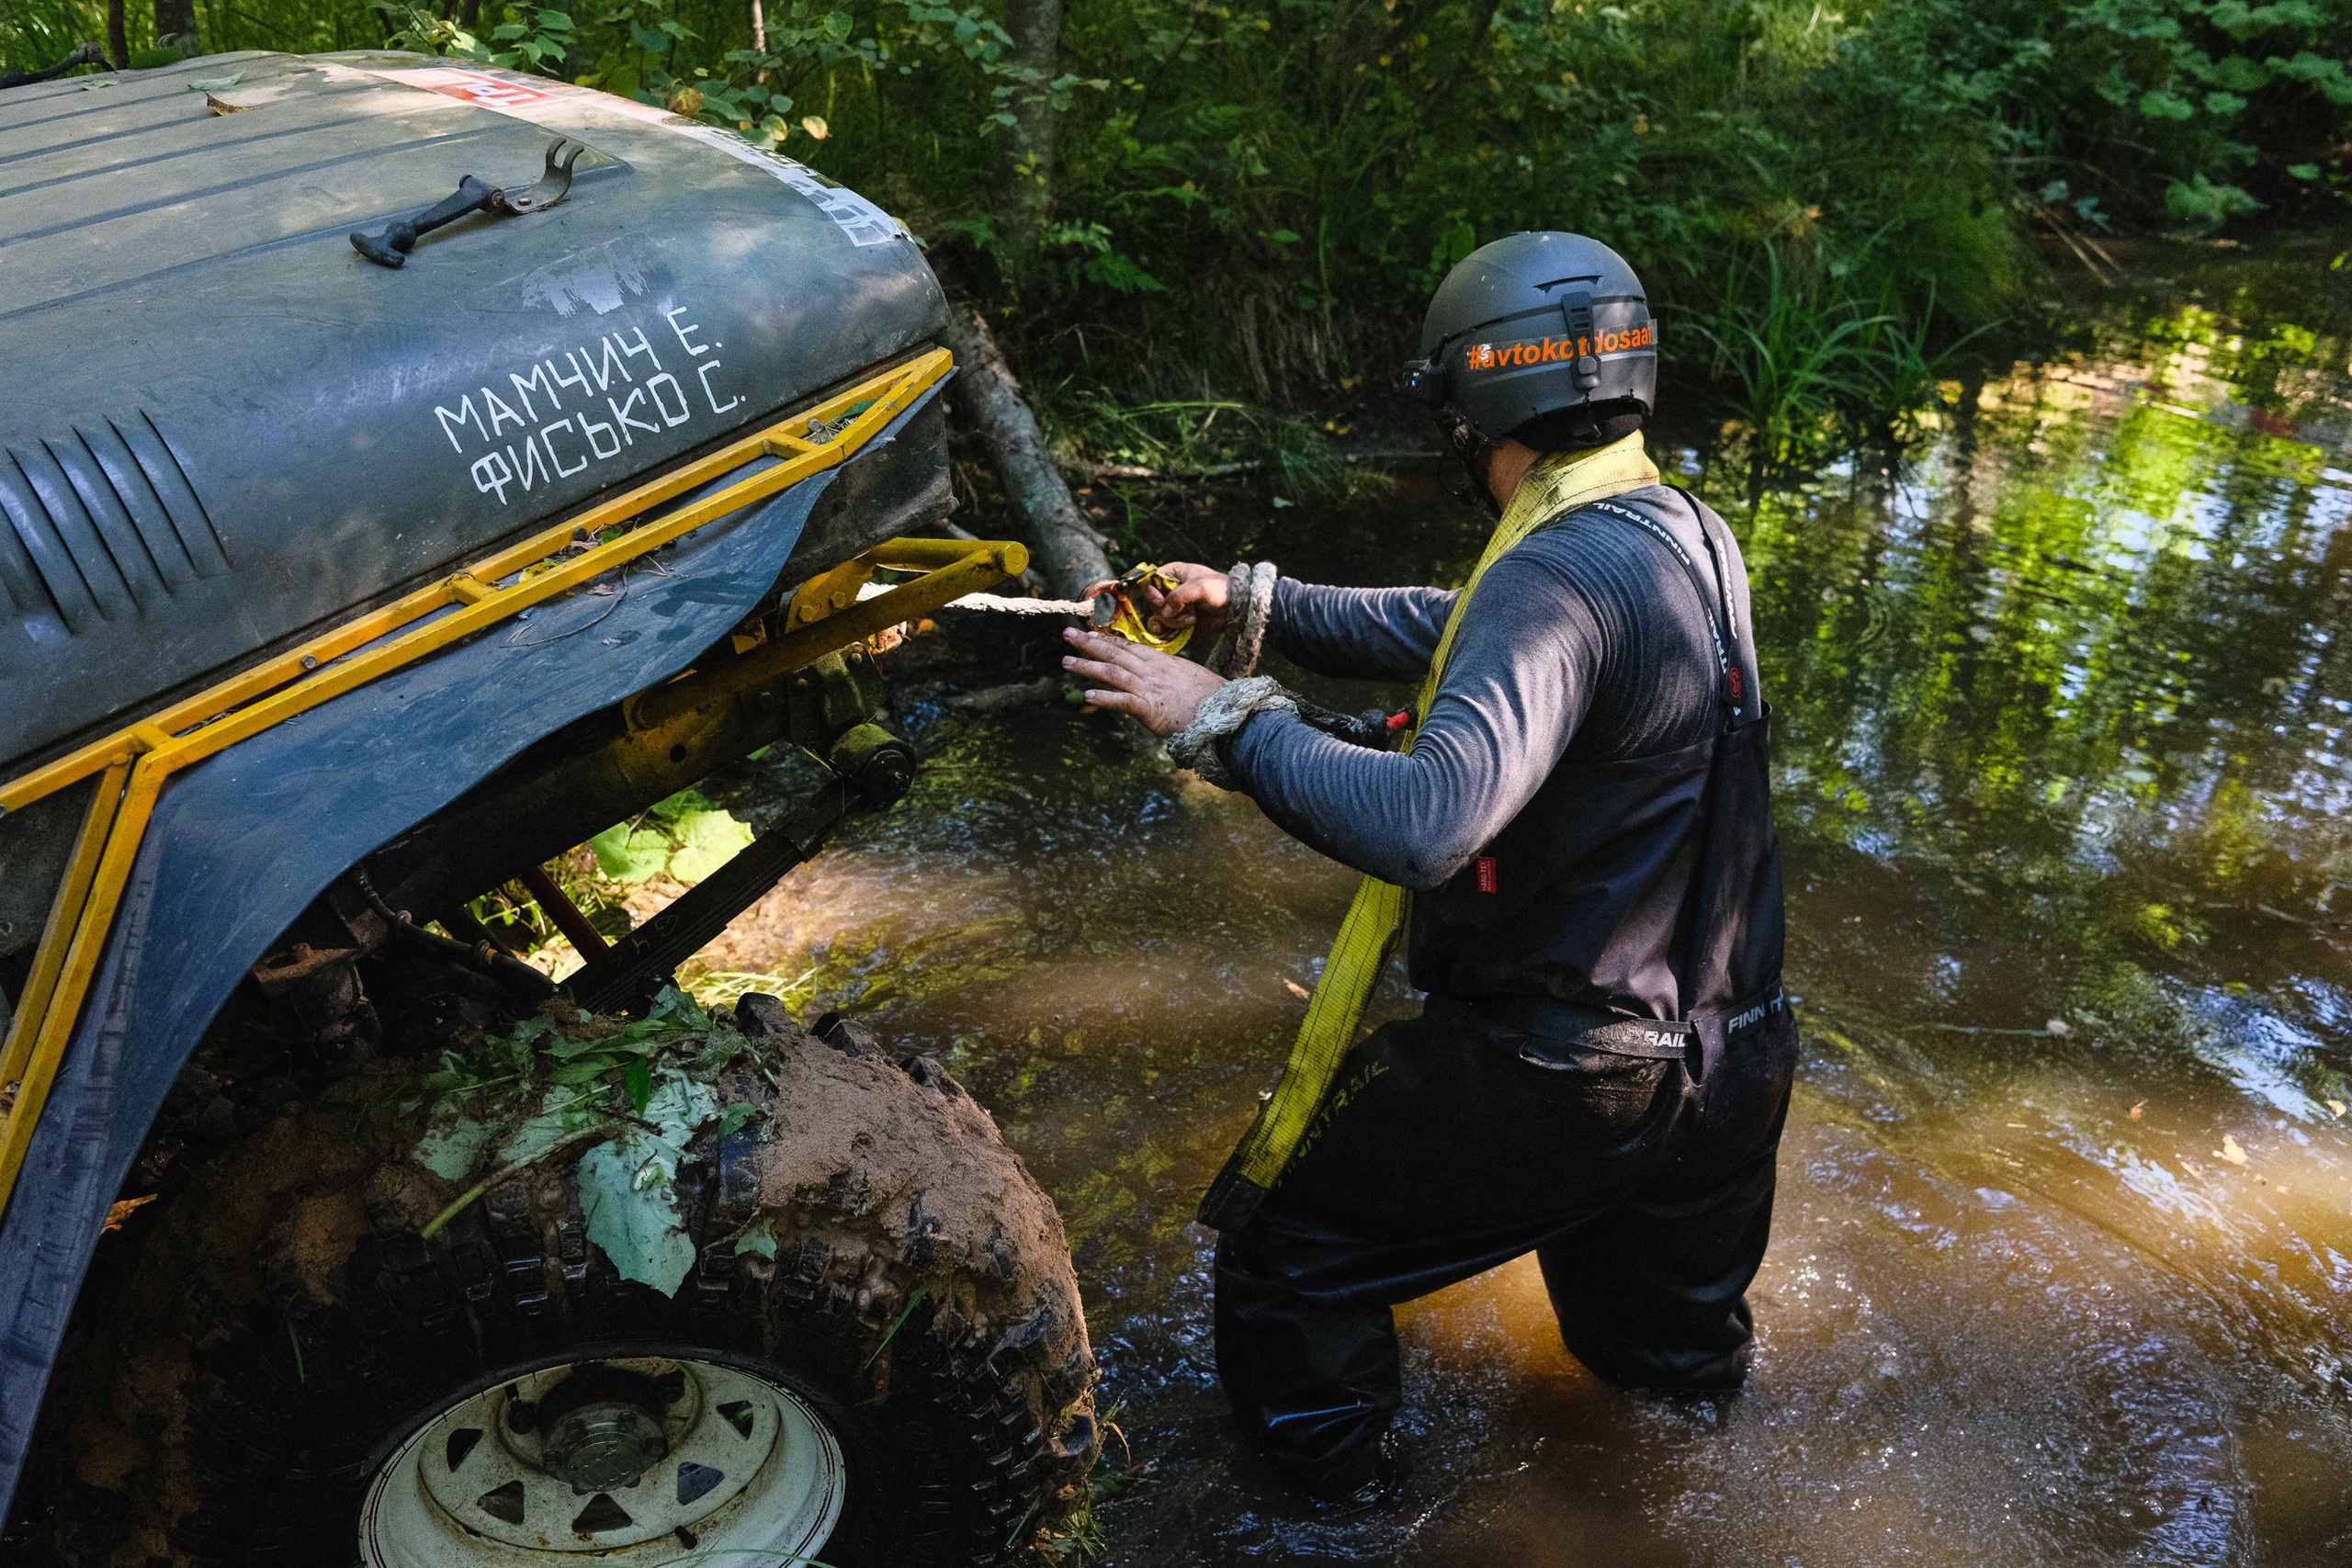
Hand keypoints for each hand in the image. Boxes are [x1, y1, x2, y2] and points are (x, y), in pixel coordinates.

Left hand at [1062, 627, 1225, 736]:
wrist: (1222, 712)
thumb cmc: (1209, 697)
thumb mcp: (1186, 676)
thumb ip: (1167, 673)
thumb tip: (1156, 675)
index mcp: (1160, 662)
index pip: (1128, 646)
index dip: (1106, 638)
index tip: (1088, 632)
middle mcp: (1151, 671)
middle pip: (1115, 653)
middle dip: (1089, 643)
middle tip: (1067, 634)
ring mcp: (1149, 688)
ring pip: (1113, 672)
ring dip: (1087, 667)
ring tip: (1066, 662)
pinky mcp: (1150, 709)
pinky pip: (1123, 701)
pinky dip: (1105, 698)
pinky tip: (1088, 696)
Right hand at [1079, 562, 1228, 638]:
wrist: (1237, 609)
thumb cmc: (1220, 590)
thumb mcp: (1199, 587)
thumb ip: (1178, 597)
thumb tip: (1164, 613)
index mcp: (1172, 574)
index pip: (1148, 581)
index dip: (1151, 593)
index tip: (1161, 600)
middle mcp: (1169, 590)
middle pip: (1150, 603)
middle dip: (1166, 610)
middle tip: (1185, 609)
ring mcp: (1174, 607)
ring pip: (1158, 618)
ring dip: (1174, 621)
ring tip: (1193, 617)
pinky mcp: (1179, 622)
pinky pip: (1164, 629)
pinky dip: (1172, 630)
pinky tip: (1186, 627)